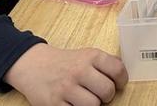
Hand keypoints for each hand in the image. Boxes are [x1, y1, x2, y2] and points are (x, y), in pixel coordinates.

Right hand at [4, 43, 127, 105]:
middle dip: (107, 96)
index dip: (121, 81)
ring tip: (87, 99)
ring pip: (93, 105)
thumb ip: (105, 63)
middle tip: (101, 94)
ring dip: (93, 104)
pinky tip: (75, 103)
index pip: (117, 70)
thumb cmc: (65, 62)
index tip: (118, 84)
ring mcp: (66, 88)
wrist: (33, 64)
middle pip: (107, 91)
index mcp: (91, 56)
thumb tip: (122, 75)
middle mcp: (79, 70)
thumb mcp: (86, 55)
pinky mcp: (54, 103)